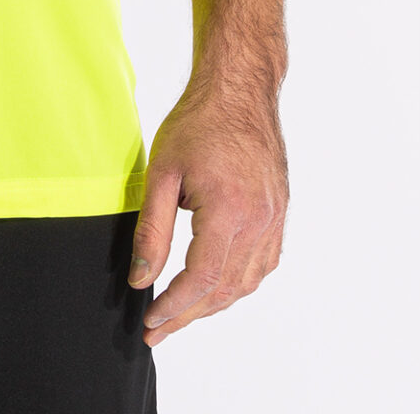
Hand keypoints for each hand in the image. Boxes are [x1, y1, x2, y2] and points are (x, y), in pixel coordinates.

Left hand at [128, 75, 287, 345]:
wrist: (239, 90)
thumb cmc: (198, 123)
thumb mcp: (162, 173)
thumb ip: (152, 230)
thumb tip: (140, 280)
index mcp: (229, 210)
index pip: (202, 279)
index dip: (174, 307)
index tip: (151, 321)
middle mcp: (259, 220)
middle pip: (225, 289)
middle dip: (188, 315)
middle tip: (158, 329)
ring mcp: (275, 219)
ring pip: (246, 283)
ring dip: (213, 304)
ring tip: (180, 313)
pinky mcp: (279, 214)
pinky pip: (262, 265)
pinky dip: (237, 284)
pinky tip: (214, 287)